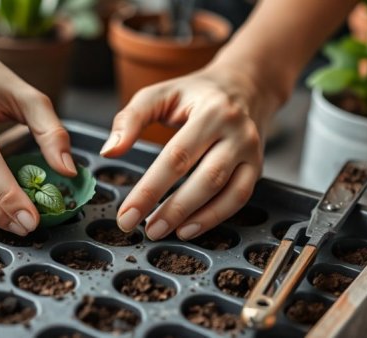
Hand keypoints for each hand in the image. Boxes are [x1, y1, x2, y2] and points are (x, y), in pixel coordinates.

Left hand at [101, 65, 273, 240]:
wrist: (245, 85)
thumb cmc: (194, 93)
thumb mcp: (159, 94)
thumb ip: (130, 119)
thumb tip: (109, 151)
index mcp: (211, 112)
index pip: (176, 157)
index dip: (150, 190)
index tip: (127, 214)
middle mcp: (237, 132)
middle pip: (205, 179)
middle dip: (173, 210)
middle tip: (145, 230)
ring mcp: (251, 151)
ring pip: (227, 193)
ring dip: (196, 219)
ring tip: (164, 231)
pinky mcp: (257, 167)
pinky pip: (239, 198)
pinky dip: (215, 217)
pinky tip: (189, 228)